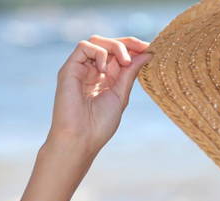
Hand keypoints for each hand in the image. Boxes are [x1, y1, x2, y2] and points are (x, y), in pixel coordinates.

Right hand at [46, 35, 152, 154]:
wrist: (81, 138)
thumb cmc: (100, 124)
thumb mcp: (121, 94)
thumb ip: (131, 72)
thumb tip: (147, 53)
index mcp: (106, 79)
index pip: (120, 55)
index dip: (134, 48)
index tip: (150, 49)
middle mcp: (93, 71)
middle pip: (109, 44)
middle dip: (128, 43)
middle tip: (143, 48)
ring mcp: (81, 69)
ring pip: (97, 41)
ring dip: (116, 46)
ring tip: (126, 62)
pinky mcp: (69, 69)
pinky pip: (84, 47)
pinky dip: (99, 53)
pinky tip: (104, 71)